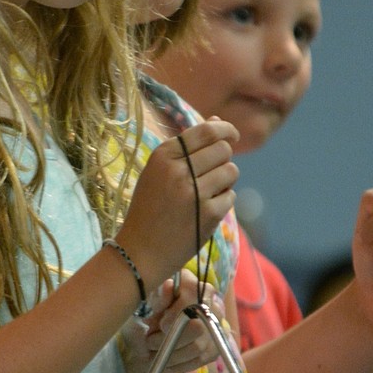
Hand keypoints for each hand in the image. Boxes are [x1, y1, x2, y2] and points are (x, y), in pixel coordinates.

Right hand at [118, 118, 238, 292]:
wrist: (139, 251)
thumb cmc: (150, 208)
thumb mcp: (159, 172)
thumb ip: (188, 147)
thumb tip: (217, 121)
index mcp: (163, 156)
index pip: (206, 131)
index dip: (225, 129)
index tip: (232, 135)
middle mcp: (178, 170)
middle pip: (223, 149)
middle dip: (224, 158)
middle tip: (212, 172)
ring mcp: (194, 193)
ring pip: (231, 171)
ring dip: (225, 180)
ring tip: (208, 191)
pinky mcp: (208, 214)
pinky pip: (231, 196)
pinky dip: (223, 201)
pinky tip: (205, 210)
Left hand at [119, 269, 224, 372]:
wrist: (142, 342)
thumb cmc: (139, 320)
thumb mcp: (141, 309)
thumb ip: (156, 299)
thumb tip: (169, 285)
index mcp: (188, 282)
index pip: (194, 294)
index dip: (178, 313)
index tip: (162, 326)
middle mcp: (207, 299)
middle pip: (199, 325)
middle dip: (173, 338)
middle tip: (152, 342)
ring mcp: (215, 322)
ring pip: (199, 346)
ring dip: (173, 353)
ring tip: (156, 350)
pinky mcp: (216, 344)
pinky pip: (202, 358)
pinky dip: (181, 363)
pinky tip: (167, 360)